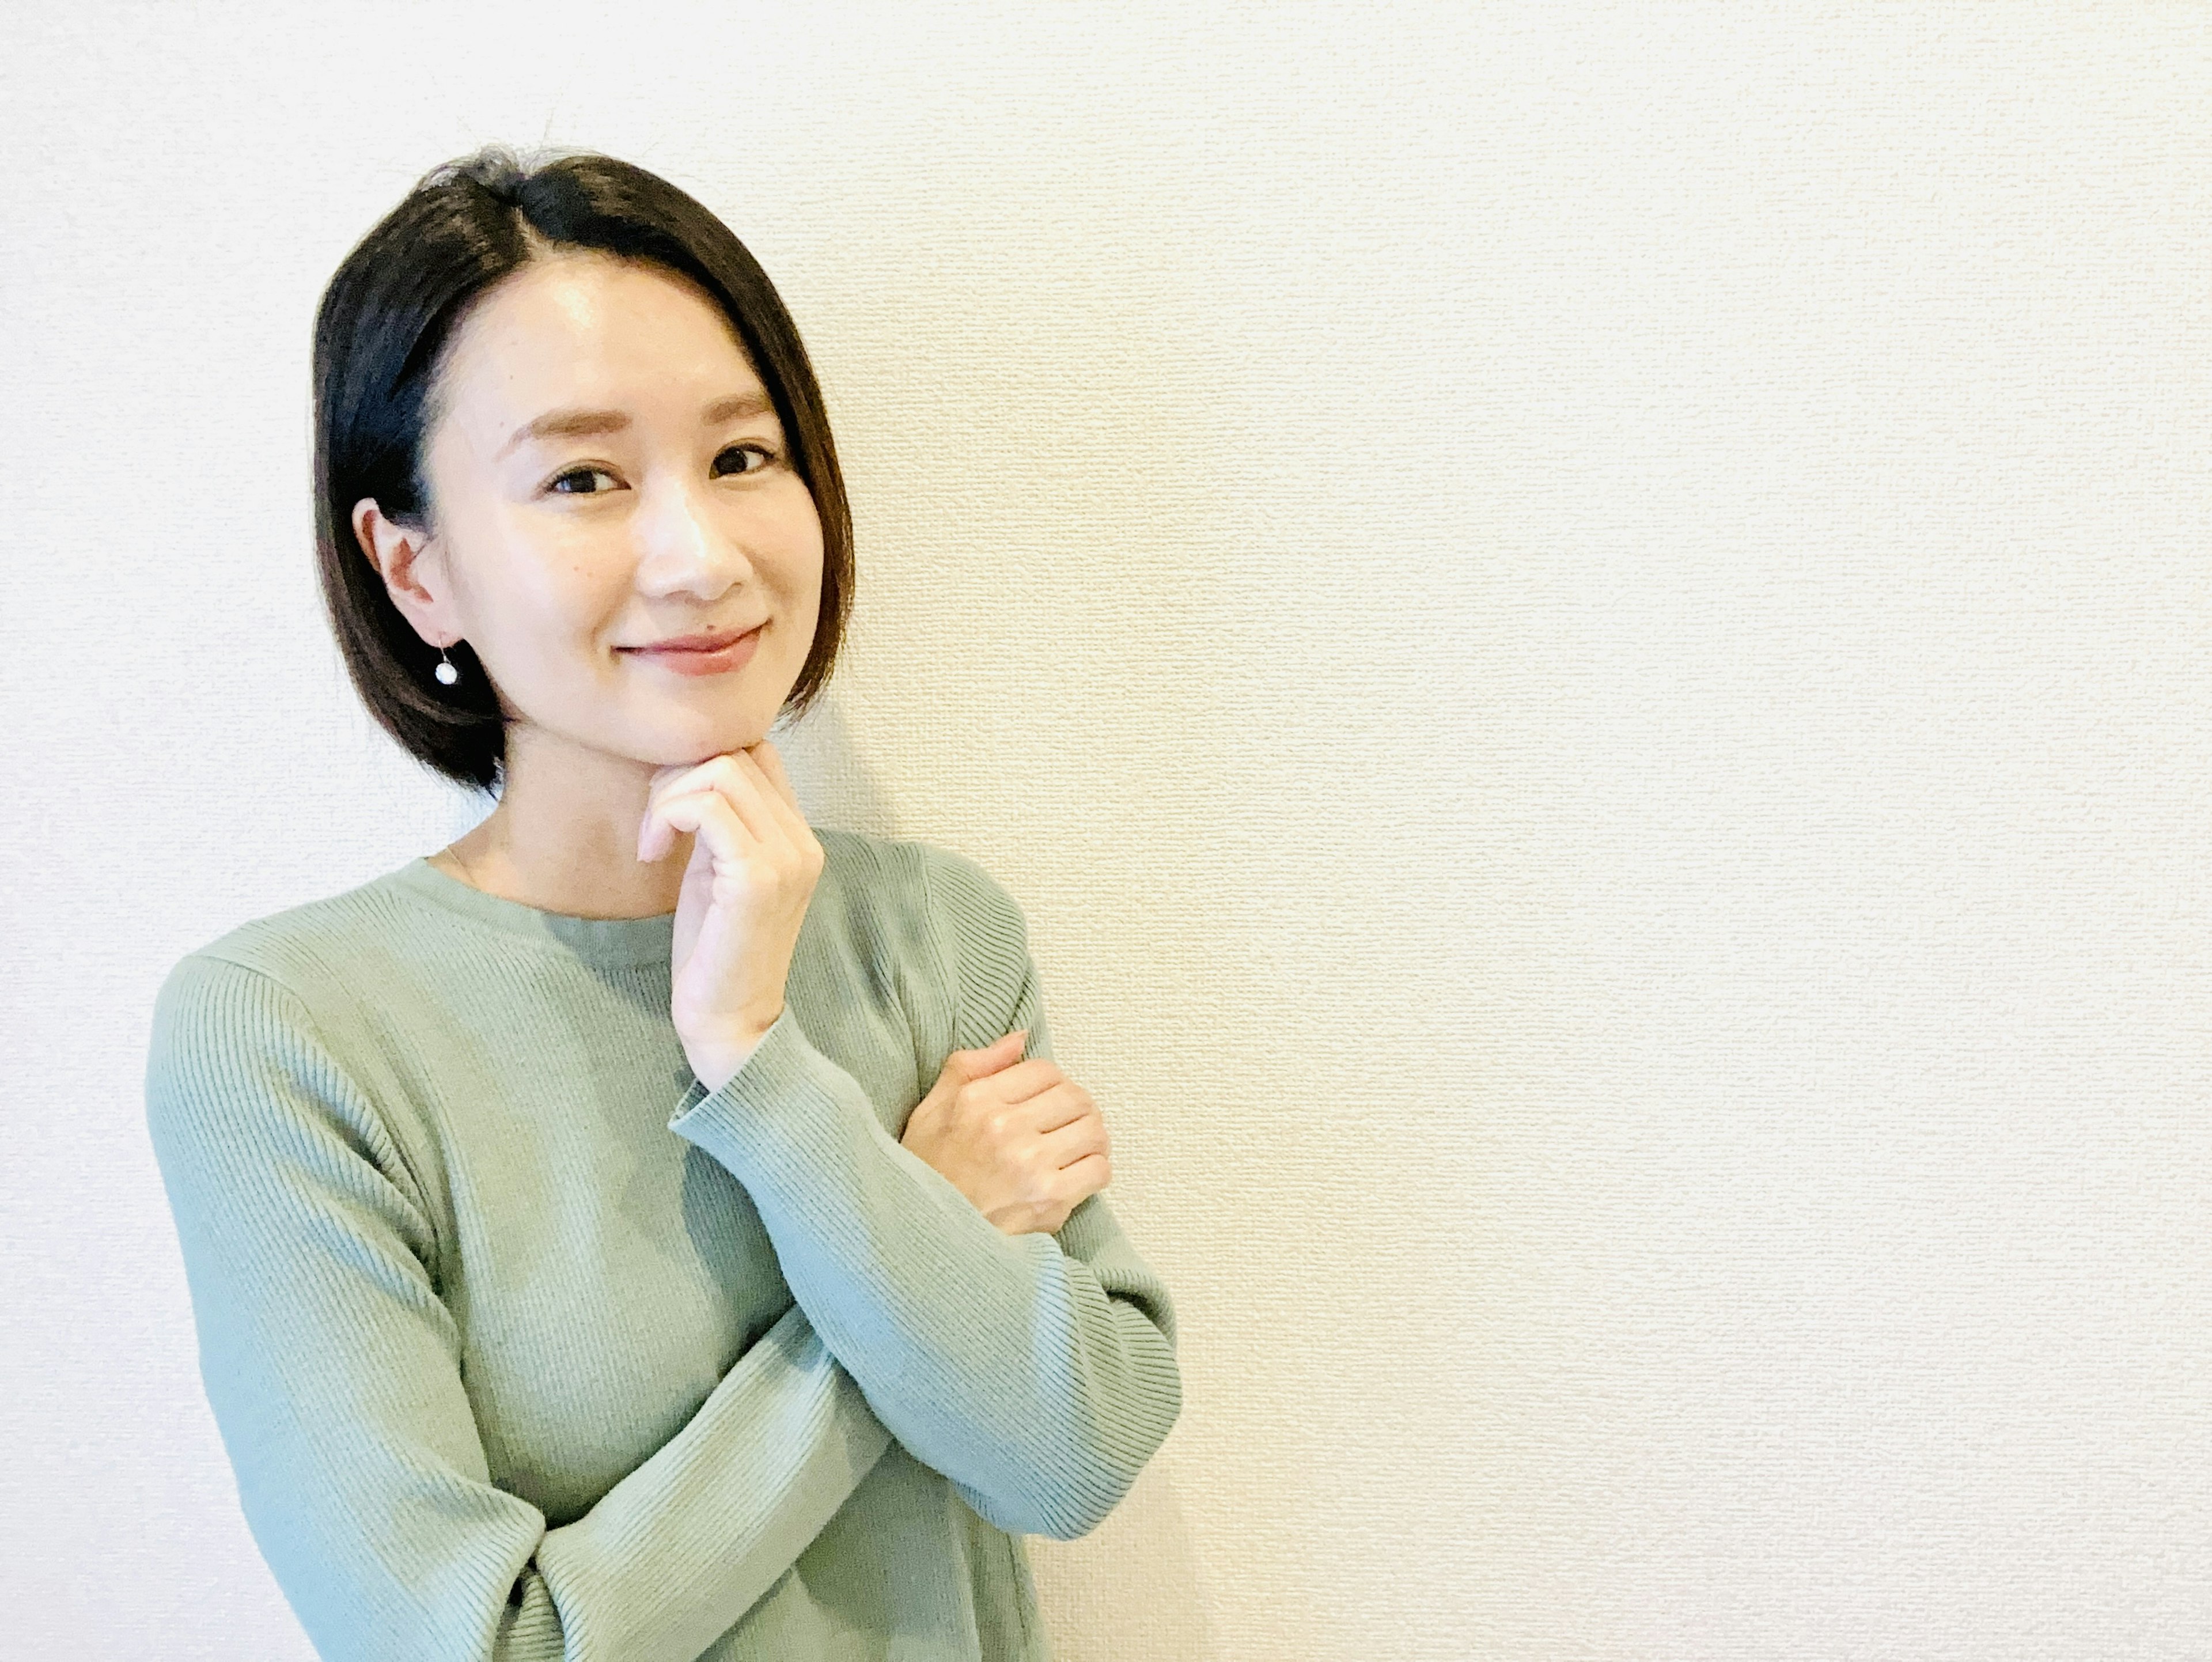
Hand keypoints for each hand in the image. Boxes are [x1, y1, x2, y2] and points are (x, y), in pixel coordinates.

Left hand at [637, 739, 824, 1092]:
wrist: (730, 1022)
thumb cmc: (714, 951)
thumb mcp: (717, 871)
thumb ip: (720, 822)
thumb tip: (684, 768)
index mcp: (798, 837)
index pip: (757, 751)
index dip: (702, 763)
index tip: (670, 809)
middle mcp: (803, 841)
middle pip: (735, 753)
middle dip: (676, 777)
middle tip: (655, 826)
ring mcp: (787, 858)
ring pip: (721, 770)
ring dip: (668, 796)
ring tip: (654, 840)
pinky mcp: (758, 879)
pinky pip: (706, 807)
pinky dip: (667, 817)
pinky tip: (652, 852)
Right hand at [900, 1029, 1113, 1235]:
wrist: (924, 1240)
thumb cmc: (927, 1174)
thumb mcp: (931, 1111)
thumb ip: (971, 1066)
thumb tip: (1019, 1038)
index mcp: (976, 1101)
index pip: (1044, 1070)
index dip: (1051, 1084)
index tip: (1044, 1103)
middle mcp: (1005, 1128)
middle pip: (1075, 1098)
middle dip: (1075, 1110)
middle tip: (1064, 1126)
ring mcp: (1030, 1165)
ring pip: (1094, 1131)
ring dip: (1090, 1139)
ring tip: (1073, 1150)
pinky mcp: (1050, 1200)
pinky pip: (1098, 1170)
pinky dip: (1094, 1171)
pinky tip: (1074, 1177)